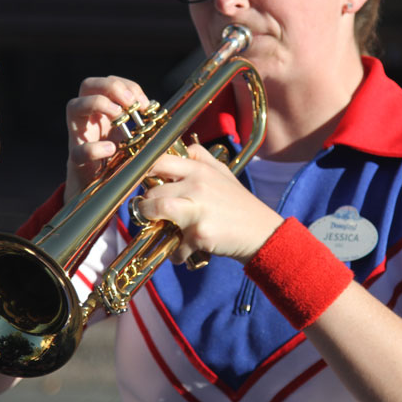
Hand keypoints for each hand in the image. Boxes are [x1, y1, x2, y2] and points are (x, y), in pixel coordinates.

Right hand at [64, 75, 149, 198]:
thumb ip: (143, 124)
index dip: (128, 86)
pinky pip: (79, 151)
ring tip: (119, 115)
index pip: (109, 82)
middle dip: (111, 87)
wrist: (102, 190)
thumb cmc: (119, 160)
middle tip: (130, 103)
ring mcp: (78, 136)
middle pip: (87, 85)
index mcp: (102, 110)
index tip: (145, 103)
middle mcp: (87, 118)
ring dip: (98, 104)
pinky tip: (111, 149)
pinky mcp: (77, 160)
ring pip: (73, 106)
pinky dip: (95, 149)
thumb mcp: (133, 138)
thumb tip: (160, 111)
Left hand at [134, 144, 283, 263]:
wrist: (262, 233)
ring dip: (151, 221)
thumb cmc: (239, 204)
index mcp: (200, 170)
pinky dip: (175, 253)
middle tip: (151, 210)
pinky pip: (175, 245)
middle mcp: (198, 185)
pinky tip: (181, 252)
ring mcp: (198, 209)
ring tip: (158, 226)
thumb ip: (202, 158)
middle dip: (148, 203)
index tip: (140, 182)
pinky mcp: (200, 233)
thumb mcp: (224, 173)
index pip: (160, 160)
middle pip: (154, 189)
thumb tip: (184, 148)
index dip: (143, 171)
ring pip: (157, 209)